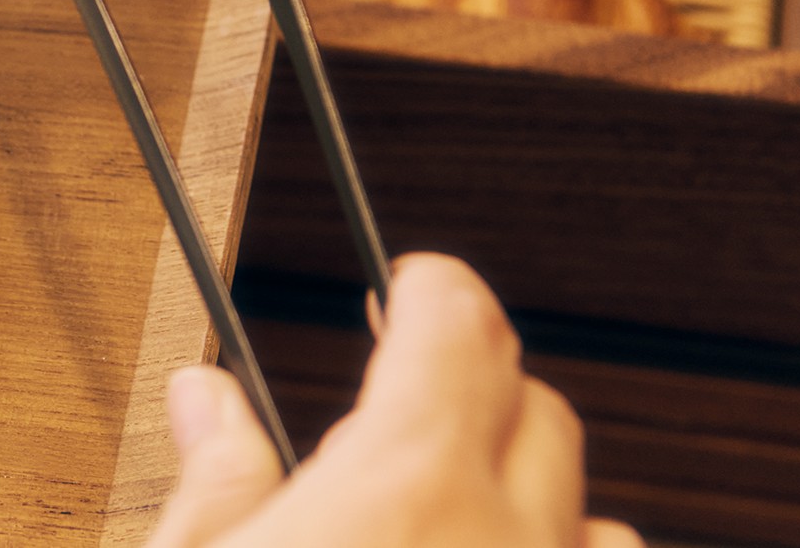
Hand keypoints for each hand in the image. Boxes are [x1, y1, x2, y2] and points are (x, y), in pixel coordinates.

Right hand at [150, 253, 643, 547]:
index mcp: (409, 484)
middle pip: (536, 405)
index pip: (457, 328)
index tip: (411, 277)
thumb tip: (205, 399)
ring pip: (594, 511)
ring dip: (539, 486)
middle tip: (419, 370)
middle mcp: (508, 537)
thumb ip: (218, 480)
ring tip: (473, 488)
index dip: (432, 285)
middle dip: (482, 370)